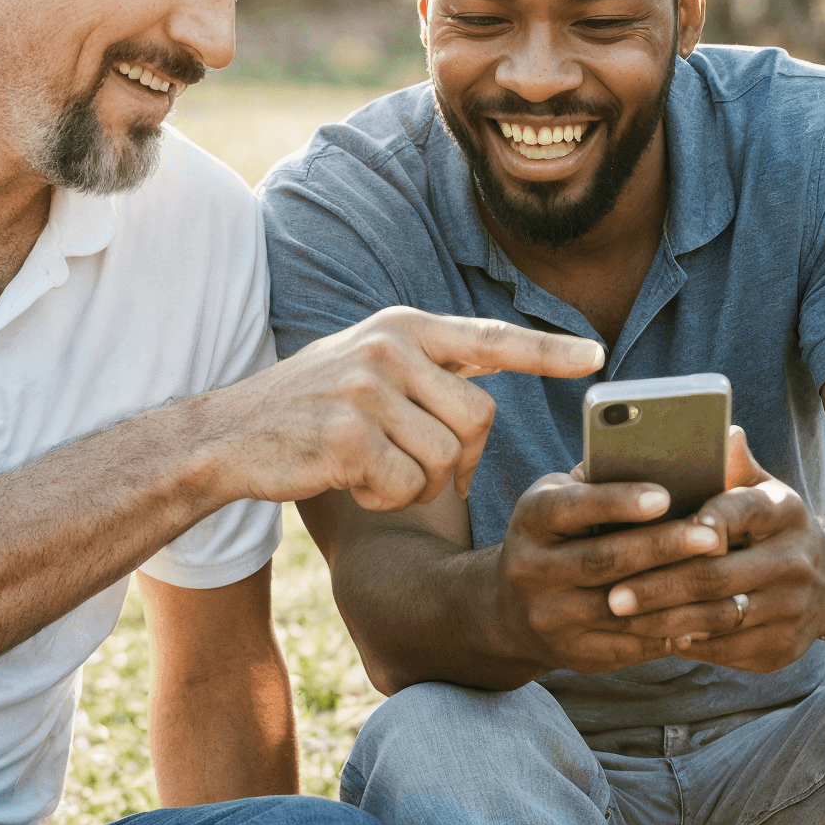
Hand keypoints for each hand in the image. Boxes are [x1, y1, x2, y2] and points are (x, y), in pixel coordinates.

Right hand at [208, 307, 603, 511]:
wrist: (229, 436)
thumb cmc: (309, 408)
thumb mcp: (369, 367)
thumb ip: (428, 372)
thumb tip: (492, 403)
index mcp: (403, 327)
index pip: (491, 338)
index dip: (547, 352)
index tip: (595, 358)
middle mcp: (390, 347)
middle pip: (478, 420)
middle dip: (456, 459)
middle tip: (409, 464)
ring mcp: (368, 389)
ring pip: (445, 459)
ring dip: (415, 482)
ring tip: (368, 464)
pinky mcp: (348, 436)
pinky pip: (407, 487)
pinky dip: (385, 497)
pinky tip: (349, 479)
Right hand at [490, 470, 729, 673]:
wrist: (513, 608)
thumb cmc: (561, 534)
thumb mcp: (565, 498)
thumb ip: (606, 480)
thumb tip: (676, 458)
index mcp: (532, 520)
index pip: (571, 507)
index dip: (617, 501)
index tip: (665, 495)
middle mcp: (531, 569)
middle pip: (603, 560)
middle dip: (662, 548)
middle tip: (712, 537)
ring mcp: (550, 617)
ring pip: (623, 608)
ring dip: (679, 597)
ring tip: (728, 583)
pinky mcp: (574, 654)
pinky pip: (631, 646)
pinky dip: (672, 632)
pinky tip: (708, 619)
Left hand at [601, 428, 824, 672]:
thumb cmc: (769, 526)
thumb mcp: (759, 489)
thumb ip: (733, 466)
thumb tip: (724, 432)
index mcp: (784, 512)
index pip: (741, 511)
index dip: (704, 521)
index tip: (662, 529)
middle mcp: (795, 561)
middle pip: (717, 576)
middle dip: (659, 585)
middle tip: (612, 593)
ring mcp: (791, 609)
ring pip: (717, 619)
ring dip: (663, 621)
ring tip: (620, 616)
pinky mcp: (781, 648)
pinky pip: (725, 650)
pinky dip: (685, 643)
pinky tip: (650, 637)